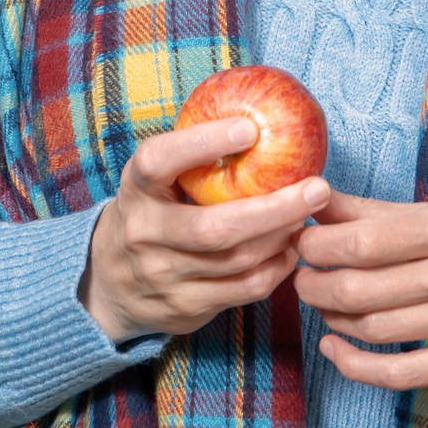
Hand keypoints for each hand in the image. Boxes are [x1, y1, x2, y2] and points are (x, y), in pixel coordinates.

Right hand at [80, 118, 331, 341]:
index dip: (201, 143)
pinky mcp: (185, 307)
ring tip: (307, 217)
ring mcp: (163, 275)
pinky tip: (289, 251)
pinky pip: (244, 289)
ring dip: (281, 238)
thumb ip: (192, 158)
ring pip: (237, 260)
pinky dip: (276, 269)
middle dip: (274, 208)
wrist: (110, 285)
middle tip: (317, 188)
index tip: (249, 128)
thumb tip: (259, 120)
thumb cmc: (151, 214)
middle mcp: (144, 233)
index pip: (159, 161)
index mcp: (136, 189)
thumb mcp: (154, 182)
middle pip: (214, 227)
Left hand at [293, 191, 427, 388]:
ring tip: (321, 304)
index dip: (318, 244)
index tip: (302, 240)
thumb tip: (322, 197)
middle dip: (314, 283)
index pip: (363, 239)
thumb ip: (387, 212)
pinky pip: (398, 373)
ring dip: (331, 318)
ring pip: (372, 328)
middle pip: (359, 287)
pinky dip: (355, 366)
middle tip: (301, 275)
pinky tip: (336, 350)